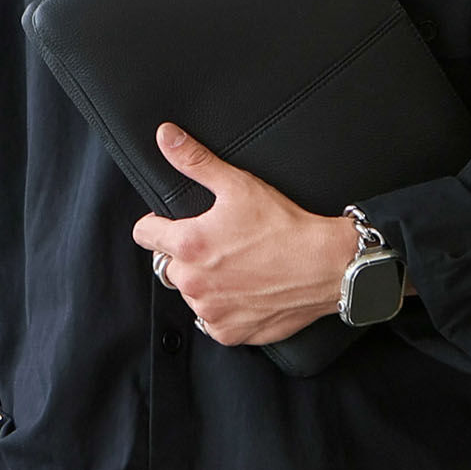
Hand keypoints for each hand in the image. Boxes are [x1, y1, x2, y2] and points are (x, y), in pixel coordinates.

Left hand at [131, 121, 360, 345]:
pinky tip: (246, 291)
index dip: (157, 224)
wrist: (326, 266)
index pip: (145, 234)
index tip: (172, 225)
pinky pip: (213, 320)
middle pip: (169, 265)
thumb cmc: (286, 228)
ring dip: (205, 284)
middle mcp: (193, 282)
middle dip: (187, 255)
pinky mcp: (228, 332)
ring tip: (238, 268)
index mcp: (188, 245)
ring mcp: (210, 311)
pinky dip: (225, 309)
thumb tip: (166, 137)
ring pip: (191, 294)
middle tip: (221, 246)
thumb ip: (195, 162)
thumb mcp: (238, 185)